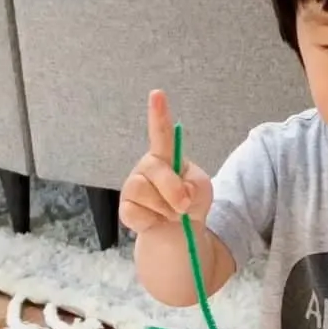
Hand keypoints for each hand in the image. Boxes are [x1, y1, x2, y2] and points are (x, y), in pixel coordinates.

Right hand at [119, 90, 212, 233]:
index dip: (158, 114)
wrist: (179, 234)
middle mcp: (146, 167)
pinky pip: (136, 212)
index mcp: (166, 157)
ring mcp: (133, 187)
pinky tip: (155, 220)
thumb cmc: (190, 205)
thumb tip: (178, 196)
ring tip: (170, 214)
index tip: (157, 94)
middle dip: (173, 190)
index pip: (161, 133)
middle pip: (155, 169)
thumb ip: (194, 186)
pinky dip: (152, 221)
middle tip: (184, 206)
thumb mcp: (202, 190)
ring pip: (144, 192)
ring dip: (165, 209)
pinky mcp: (125, 208)